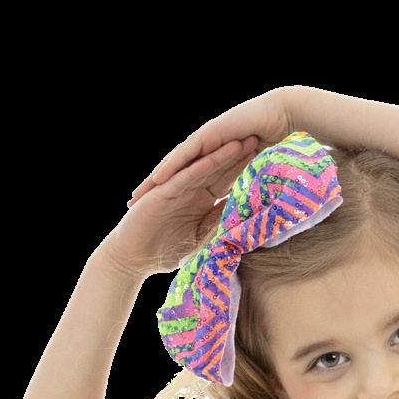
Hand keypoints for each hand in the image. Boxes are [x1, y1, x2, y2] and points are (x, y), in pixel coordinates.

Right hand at [102, 135, 264, 278]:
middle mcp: (189, 189)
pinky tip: (214, 158)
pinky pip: (183, 177)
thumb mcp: (198, 238)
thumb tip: (243, 217)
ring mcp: (175, 187)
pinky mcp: (162, 191)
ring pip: (203, 167)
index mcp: (199, 200)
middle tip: (263, 139)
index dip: (245, 171)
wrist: (131, 259)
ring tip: (244, 142)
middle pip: (218, 169)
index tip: (267, 162)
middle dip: (239, 155)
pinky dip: (198, 168)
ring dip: (223, 155)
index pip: (226, 182)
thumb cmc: (162, 252)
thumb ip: (217, 224)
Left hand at [124, 87, 294, 212]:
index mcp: (212, 164)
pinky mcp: (208, 135)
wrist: (283, 119)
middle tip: (133, 210)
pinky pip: (185, 154)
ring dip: (153, 182)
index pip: (186, 185)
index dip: (171, 201)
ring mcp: (204, 142)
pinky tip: (156, 180)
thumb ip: (244, 194)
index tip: (156, 219)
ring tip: (136, 198)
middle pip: (173, 176)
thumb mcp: (254, 177)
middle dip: (153, 193)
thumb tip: (242, 223)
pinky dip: (170, 167)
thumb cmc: (276, 148)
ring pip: (173, 165)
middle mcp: (204, 152)